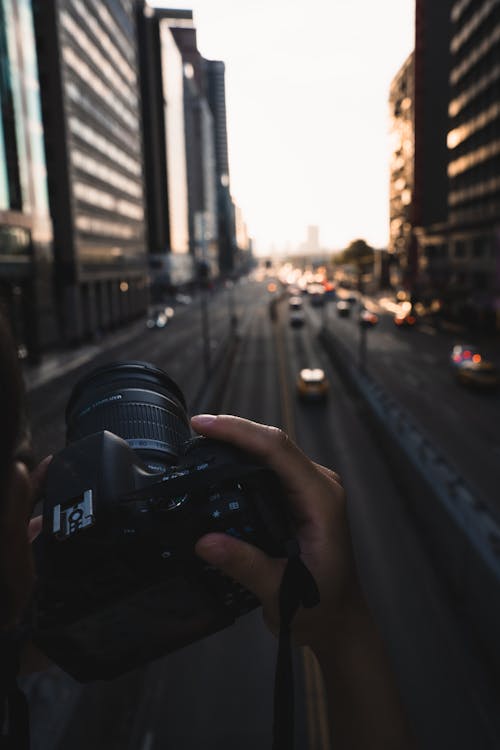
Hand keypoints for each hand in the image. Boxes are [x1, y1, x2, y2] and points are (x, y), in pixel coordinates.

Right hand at [191, 416, 416, 748]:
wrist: (338, 619)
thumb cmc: (321, 606)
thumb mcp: (284, 591)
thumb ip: (247, 565)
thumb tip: (204, 541)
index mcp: (321, 499)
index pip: (278, 450)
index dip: (239, 431)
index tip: (203, 425)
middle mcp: (317, 485)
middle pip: (272, 442)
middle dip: (233, 431)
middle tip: (193, 430)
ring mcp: (307, 488)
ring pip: (269, 451)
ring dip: (236, 442)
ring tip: (199, 442)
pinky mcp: (296, 497)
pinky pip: (267, 468)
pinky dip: (240, 461)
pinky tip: (216, 464)